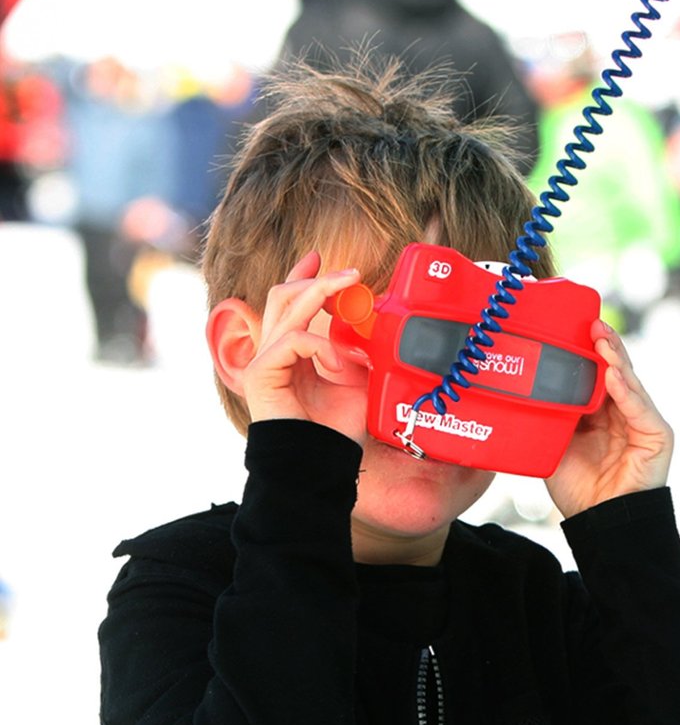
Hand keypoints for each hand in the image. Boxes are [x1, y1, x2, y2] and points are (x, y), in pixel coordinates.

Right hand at [242, 253, 369, 444]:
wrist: (321, 465)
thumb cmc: (336, 431)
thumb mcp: (357, 383)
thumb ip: (357, 354)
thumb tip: (372, 325)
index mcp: (292, 355)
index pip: (290, 306)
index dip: (303, 279)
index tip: (320, 260)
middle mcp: (274, 354)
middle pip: (282, 298)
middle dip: (313, 277)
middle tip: (349, 270)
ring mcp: (265, 362)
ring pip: (286, 308)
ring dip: (321, 292)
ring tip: (350, 285)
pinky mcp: (261, 374)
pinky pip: (293, 340)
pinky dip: (321, 346)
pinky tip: (337, 366)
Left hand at [545, 321, 672, 517]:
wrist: (599, 523)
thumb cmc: (577, 488)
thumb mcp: (556, 444)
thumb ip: (552, 415)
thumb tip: (526, 387)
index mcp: (601, 413)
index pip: (596, 373)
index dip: (586, 351)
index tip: (572, 326)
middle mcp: (624, 412)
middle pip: (616, 370)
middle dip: (603, 345)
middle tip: (590, 322)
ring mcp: (642, 422)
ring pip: (629, 382)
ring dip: (614, 359)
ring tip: (600, 338)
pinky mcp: (657, 435)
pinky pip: (639, 408)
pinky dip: (626, 390)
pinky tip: (613, 374)